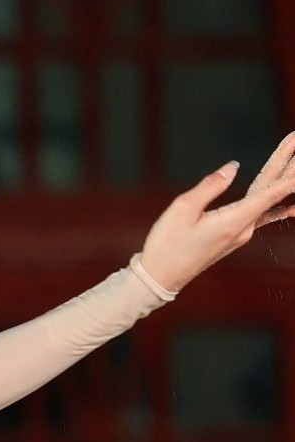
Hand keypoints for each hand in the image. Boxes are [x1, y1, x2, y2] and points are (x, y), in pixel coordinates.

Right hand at [137, 134, 294, 293]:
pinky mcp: (233, 237)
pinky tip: (291, 208)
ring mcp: (241, 234)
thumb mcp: (183, 209)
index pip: (270, 192)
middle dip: (287, 167)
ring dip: (282, 180)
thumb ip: (211, 186)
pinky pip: (260, 215)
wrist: (160, 277)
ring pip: (267, 201)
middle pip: (271, 192)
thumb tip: (233, 167)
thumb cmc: (167, 244)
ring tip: (294, 164)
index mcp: (234, 221)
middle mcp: (244, 229)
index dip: (288, 172)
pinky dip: (277, 206)